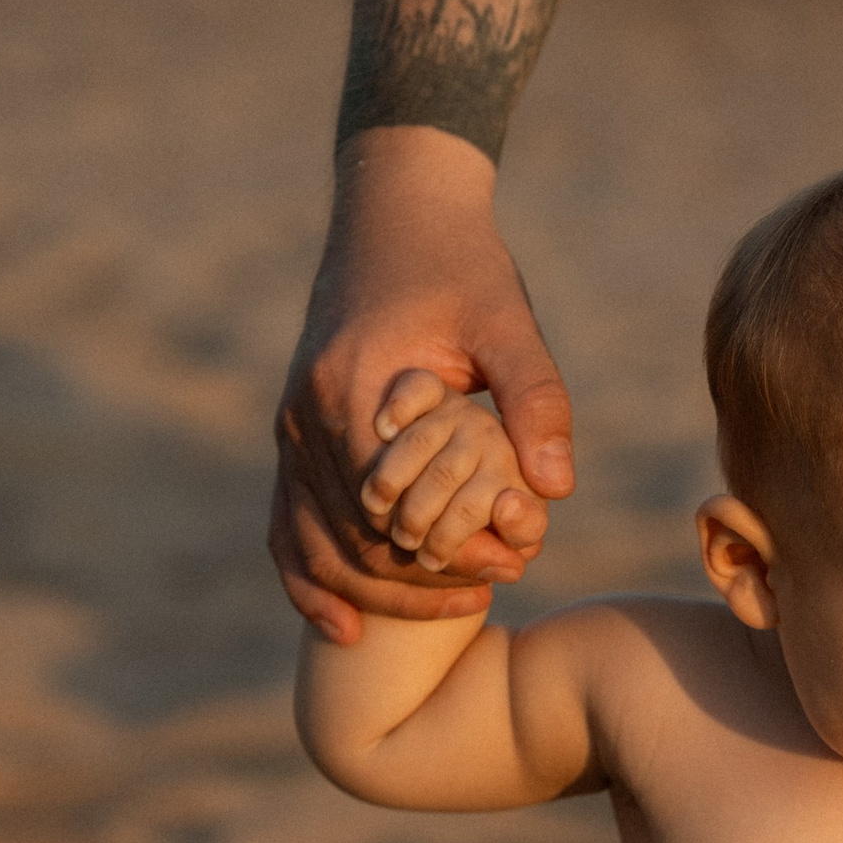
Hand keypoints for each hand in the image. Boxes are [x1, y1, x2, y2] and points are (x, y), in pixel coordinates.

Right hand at [273, 128, 573, 642]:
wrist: (395, 213)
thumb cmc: (460, 265)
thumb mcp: (508, 321)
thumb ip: (536, 398)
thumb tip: (556, 488)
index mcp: (352, 391)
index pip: (394, 509)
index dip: (450, 552)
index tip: (510, 569)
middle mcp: (305, 419)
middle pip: (354, 540)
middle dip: (420, 580)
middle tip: (492, 594)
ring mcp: (289, 431)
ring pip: (316, 546)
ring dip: (378, 591)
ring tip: (454, 609)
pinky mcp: (293, 435)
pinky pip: (287, 525)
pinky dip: (310, 579)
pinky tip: (346, 629)